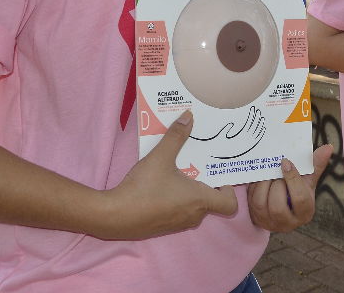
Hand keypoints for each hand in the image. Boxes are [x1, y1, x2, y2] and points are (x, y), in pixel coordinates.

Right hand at [97, 111, 238, 239]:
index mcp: (199, 200)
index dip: (229, 190)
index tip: (219, 176)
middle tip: (198, 166)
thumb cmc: (143, 188)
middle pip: (211, 203)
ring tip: (180, 172)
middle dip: (207, 185)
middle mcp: (193, 216)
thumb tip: (189, 116)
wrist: (114, 216)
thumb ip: (176, 136)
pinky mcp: (163, 228)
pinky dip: (176, 202)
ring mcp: (178, 225)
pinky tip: (162, 186)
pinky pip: (179, 214)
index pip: (229, 204)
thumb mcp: (160, 157)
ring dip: (190, 193)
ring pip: (194, 208)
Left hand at [247, 145, 333, 231]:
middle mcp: (288, 223)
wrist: (281, 205)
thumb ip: (316, 165)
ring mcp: (270, 223)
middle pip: (278, 206)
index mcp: (305, 212)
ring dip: (262, 185)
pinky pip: (251, 202)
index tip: (285, 162)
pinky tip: (259, 179)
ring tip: (266, 174)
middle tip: (275, 171)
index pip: (300, 198)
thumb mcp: (308, 180)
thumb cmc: (297, 190)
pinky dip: (254, 187)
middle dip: (275, 185)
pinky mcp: (256, 218)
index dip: (292, 179)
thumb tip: (328, 147)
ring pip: (261, 204)